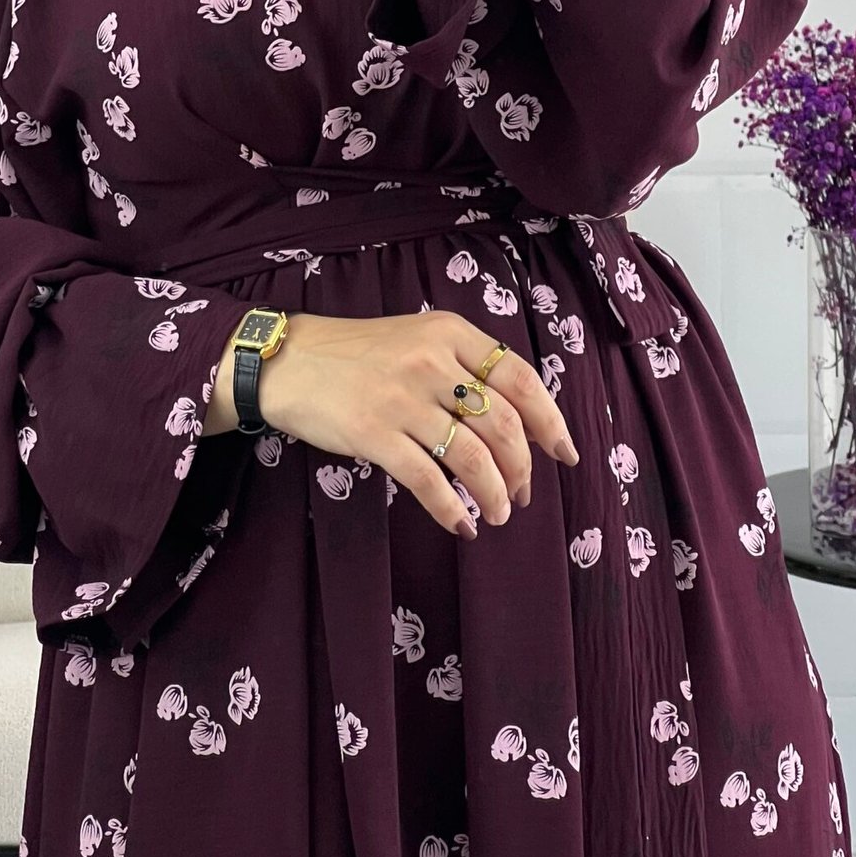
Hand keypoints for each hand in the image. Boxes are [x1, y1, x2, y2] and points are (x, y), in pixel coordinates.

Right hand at [204, 309, 578, 537]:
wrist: (290, 361)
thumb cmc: (359, 354)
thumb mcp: (417, 339)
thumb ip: (461, 366)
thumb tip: (516, 422)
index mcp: (449, 332)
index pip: (520, 378)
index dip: (551, 420)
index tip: (565, 453)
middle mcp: (432, 361)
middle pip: (503, 423)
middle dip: (522, 468)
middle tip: (521, 494)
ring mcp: (403, 397)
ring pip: (472, 457)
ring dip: (494, 495)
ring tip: (496, 515)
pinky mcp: (374, 432)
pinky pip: (428, 480)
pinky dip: (451, 510)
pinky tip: (460, 524)